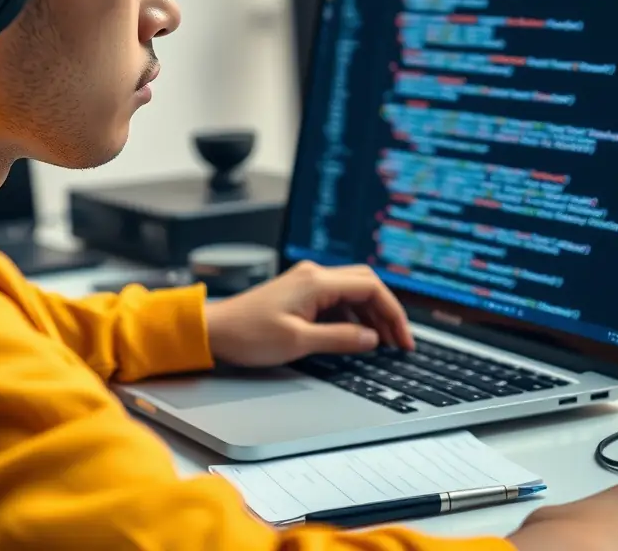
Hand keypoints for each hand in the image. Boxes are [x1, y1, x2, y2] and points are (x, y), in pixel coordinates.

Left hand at [203, 261, 415, 366]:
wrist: (214, 330)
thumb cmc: (248, 335)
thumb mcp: (298, 341)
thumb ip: (340, 339)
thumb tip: (373, 338)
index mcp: (317, 282)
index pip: (371, 287)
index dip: (393, 313)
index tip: (403, 338)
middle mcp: (315, 276)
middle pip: (366, 285)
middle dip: (387, 312)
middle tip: (399, 340)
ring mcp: (308, 283)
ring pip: (353, 292)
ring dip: (371, 315)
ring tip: (383, 342)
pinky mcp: (301, 294)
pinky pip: (338, 301)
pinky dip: (353, 317)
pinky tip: (357, 337)